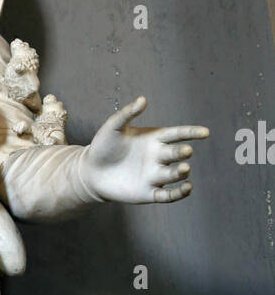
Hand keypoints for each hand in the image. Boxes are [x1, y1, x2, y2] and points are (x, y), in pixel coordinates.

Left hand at [83, 95, 208, 203]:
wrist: (90, 171)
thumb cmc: (102, 146)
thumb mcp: (113, 127)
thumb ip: (127, 113)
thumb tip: (143, 99)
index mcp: (154, 139)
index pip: (177, 134)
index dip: (191, 133)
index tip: (205, 133)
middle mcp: (158, 157)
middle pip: (176, 154)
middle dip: (182, 153)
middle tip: (186, 152)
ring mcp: (155, 175)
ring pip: (174, 174)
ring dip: (181, 172)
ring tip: (184, 169)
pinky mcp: (149, 193)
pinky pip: (168, 195)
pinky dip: (179, 193)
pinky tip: (187, 188)